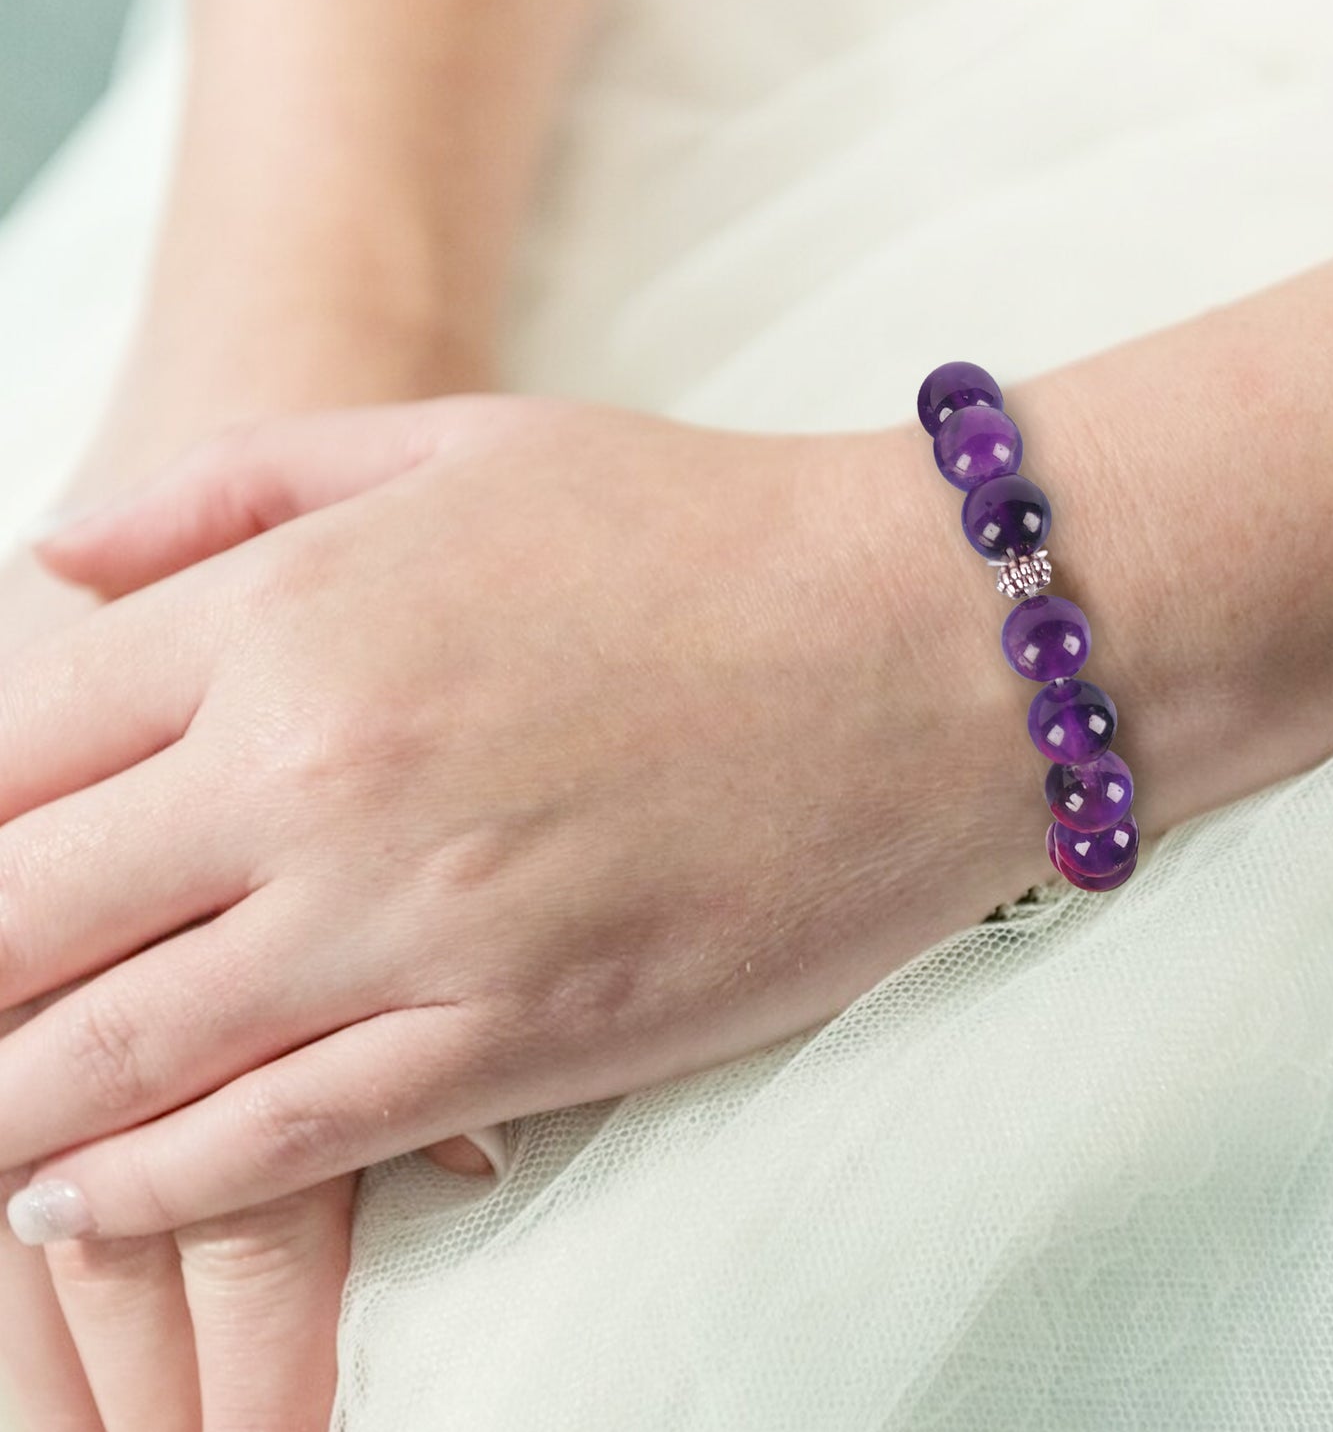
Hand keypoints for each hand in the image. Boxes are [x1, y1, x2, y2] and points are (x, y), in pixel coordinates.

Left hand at [0, 393, 1035, 1245]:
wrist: (934, 645)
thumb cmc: (705, 531)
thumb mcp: (461, 447)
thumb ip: (236, 488)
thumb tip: (51, 558)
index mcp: (296, 616)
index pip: (5, 749)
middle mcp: (323, 774)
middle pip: (14, 917)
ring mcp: (418, 922)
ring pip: (108, 1058)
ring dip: (11, 1102)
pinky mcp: (522, 1039)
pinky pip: (271, 1149)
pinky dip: (143, 1186)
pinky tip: (78, 1189)